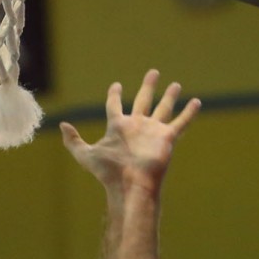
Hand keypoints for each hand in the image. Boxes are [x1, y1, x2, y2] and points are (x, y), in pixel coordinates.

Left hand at [60, 70, 200, 196]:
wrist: (130, 185)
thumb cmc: (108, 172)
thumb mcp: (85, 155)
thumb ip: (73, 141)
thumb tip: (61, 124)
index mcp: (118, 127)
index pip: (115, 106)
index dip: (114, 96)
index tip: (116, 86)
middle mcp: (136, 127)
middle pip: (143, 101)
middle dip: (147, 87)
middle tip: (153, 73)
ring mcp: (152, 131)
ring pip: (163, 108)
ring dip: (169, 97)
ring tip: (175, 85)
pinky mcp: (166, 138)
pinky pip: (180, 122)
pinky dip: (189, 113)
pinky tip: (197, 102)